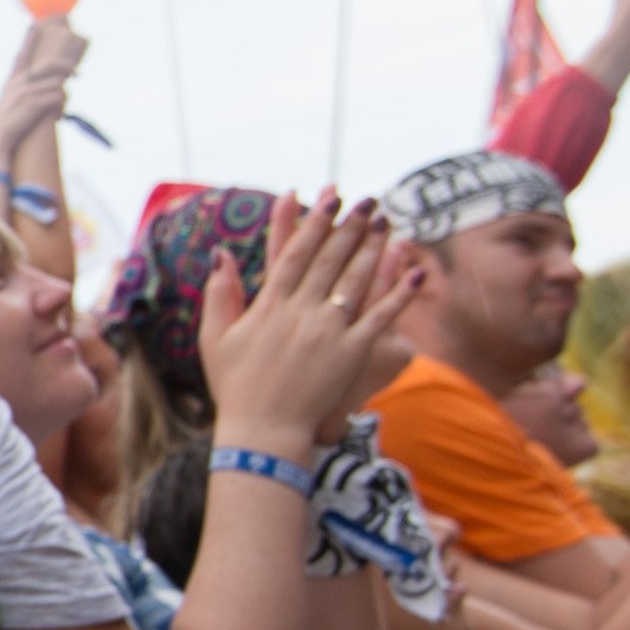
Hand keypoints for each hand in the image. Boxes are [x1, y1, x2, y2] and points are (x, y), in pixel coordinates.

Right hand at [0, 18, 84, 161]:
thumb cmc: (6, 124)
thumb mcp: (10, 105)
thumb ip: (23, 94)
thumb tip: (41, 93)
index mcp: (13, 80)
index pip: (22, 54)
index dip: (28, 39)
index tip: (34, 25)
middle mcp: (19, 82)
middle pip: (51, 65)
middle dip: (67, 68)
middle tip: (77, 74)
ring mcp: (26, 91)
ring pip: (58, 85)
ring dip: (63, 97)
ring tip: (59, 110)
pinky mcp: (34, 102)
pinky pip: (58, 98)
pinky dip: (61, 107)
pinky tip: (58, 117)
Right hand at [195, 194, 413, 451]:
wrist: (263, 433)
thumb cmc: (235, 387)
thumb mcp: (215, 338)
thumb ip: (219, 294)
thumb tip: (222, 253)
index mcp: (269, 305)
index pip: (295, 252)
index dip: (313, 222)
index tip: (327, 197)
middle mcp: (301, 312)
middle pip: (331, 259)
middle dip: (350, 226)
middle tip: (368, 200)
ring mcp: (328, 332)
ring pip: (356, 280)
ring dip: (373, 248)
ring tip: (387, 221)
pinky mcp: (352, 353)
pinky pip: (380, 318)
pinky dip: (398, 294)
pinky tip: (414, 272)